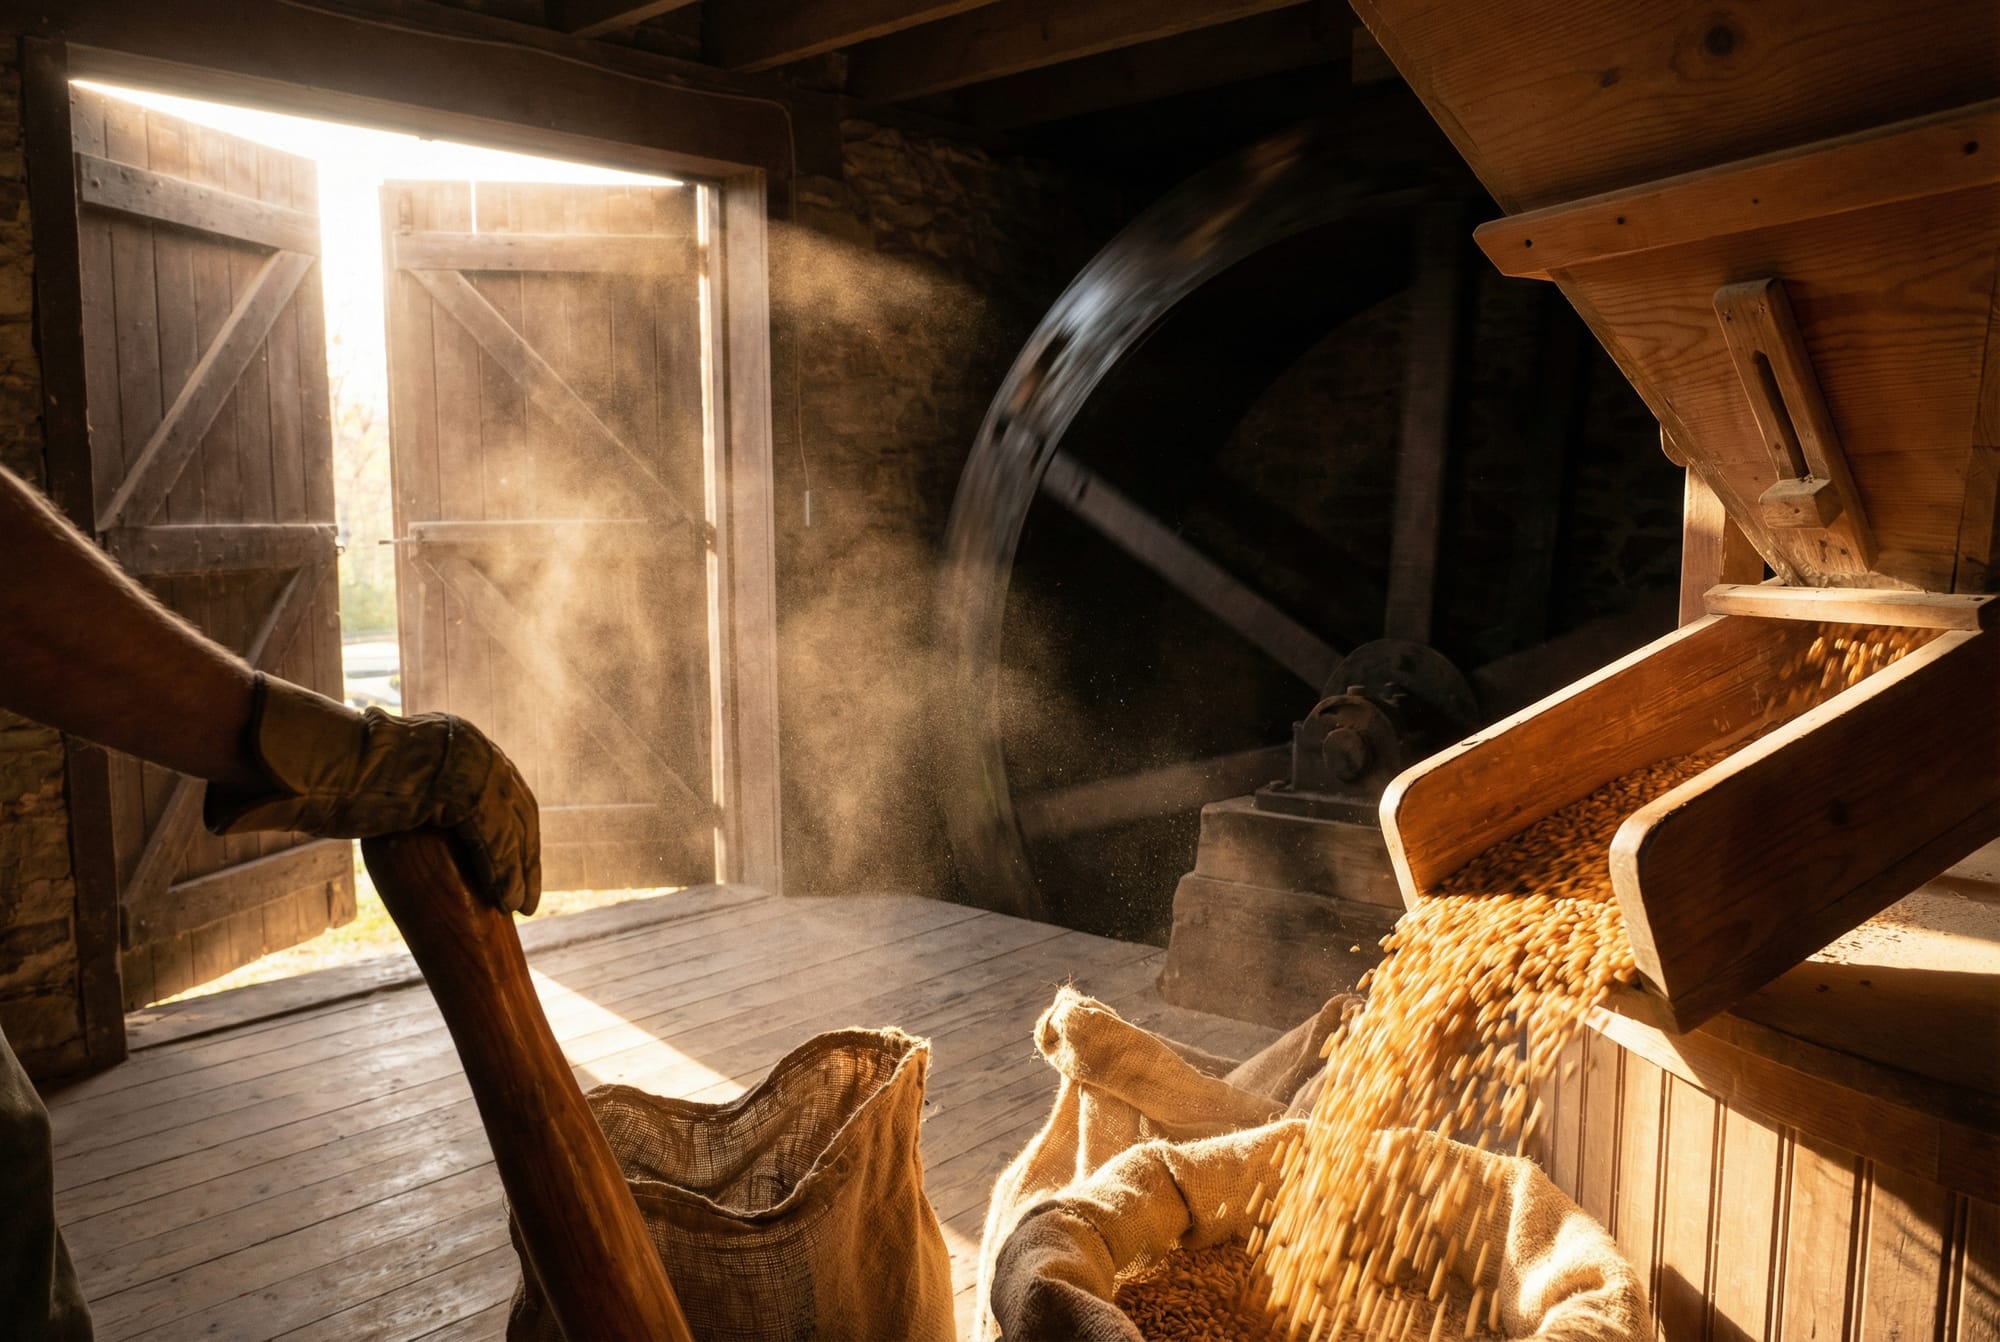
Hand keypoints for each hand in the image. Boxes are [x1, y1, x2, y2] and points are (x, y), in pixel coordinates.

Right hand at [204, 674, 541, 913]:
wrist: (312, 761)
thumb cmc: (336, 778)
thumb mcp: (394, 780)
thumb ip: (421, 793)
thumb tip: (427, 821)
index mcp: (460, 738)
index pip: (504, 789)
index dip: (517, 832)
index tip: (522, 867)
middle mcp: (471, 744)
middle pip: (516, 806)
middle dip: (526, 855)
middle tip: (529, 896)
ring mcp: (465, 762)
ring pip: (509, 824)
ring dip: (519, 870)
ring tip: (520, 906)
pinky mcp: (454, 785)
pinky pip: (490, 835)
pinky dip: (502, 869)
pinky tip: (506, 897)